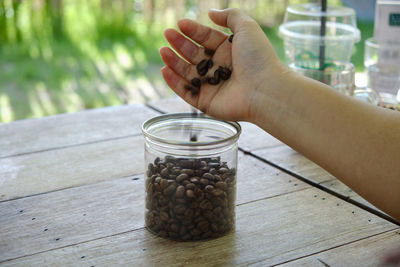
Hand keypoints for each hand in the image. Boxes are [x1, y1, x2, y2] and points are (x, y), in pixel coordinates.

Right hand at [159, 8, 285, 121]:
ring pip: (187, 72)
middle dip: (180, 44)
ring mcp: (211, 86)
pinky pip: (186, 92)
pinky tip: (165, 70)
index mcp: (229, 51)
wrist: (264, 90)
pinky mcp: (206, 102)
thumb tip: (211, 13)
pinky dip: (174, 82)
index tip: (180, 24)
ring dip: (174, 61)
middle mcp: (219, 68)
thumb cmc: (258, 58)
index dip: (193, 30)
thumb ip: (229, 16)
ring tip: (163, 51)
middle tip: (167, 35)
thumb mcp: (247, 27)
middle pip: (194, 54)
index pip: (206, 38)